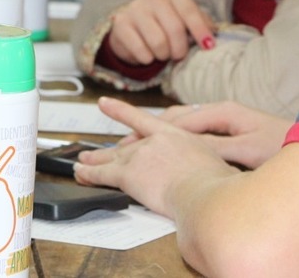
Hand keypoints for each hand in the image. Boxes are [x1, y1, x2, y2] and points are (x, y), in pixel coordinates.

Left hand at [73, 97, 238, 217]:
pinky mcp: (128, 175)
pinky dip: (88, 172)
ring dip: (94, 159)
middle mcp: (154, 141)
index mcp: (176, 135)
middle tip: (93, 151)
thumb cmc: (217, 184)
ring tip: (81, 161)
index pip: (143, 119)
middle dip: (108, 149)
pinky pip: (102, 174)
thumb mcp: (217, 162)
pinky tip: (81, 172)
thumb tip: (213, 171)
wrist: (205, 193)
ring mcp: (139, 156)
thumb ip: (206, 162)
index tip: (105, 104)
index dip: (122, 111)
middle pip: (126, 145)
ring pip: (111, 158)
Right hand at [108, 0, 215, 64]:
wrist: (132, 31)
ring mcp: (134, 7)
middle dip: (180, 48)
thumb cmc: (164, 24)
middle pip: (175, 28)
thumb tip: (213, 35)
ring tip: (162, 53)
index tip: (208, 46)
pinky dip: (147, 58)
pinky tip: (147, 54)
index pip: (189, 10)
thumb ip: (201, 23)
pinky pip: (141, 49)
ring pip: (158, 42)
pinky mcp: (120, 24)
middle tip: (178, 55)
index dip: (200, 30)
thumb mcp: (184, 20)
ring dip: (163, 54)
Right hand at [122, 101, 291, 169]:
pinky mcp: (231, 133)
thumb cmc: (283, 146)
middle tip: (124, 143)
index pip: (178, 121)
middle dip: (149, 130)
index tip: (130, 142)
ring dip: (160, 134)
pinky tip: (167, 148)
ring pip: (184, 125)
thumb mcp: (246, 149)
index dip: (151, 132)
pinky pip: (194, 133)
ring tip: (138, 144)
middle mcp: (221, 112)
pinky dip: (175, 139)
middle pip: (176, 119)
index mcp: (222, 111)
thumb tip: (183, 145)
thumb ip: (214, 146)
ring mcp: (226, 122)